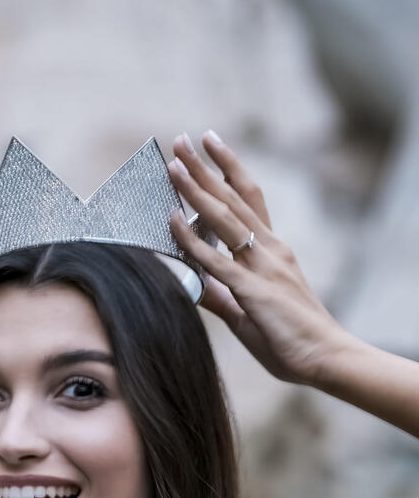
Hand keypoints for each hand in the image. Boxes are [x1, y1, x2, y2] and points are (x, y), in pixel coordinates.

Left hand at [168, 131, 344, 385]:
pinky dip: (192, 240)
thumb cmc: (292, 339)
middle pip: (233, 199)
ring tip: (175, 164)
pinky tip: (172, 221)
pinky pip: (216, 260)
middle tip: (181, 140)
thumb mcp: (249, 313)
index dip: (228, 170)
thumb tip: (196, 287)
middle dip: (206, 168)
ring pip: (224, 219)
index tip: (210, 145)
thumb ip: (221, 296)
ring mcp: (262, 267)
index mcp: (272, 252)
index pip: (249, 199)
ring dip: (197, 190)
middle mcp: (269, 250)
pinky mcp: (253, 290)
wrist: (325, 357)